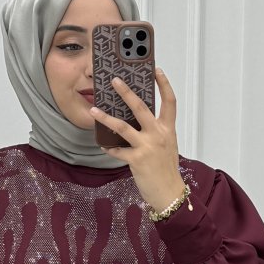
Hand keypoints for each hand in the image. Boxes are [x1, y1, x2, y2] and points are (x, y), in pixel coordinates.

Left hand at [90, 67, 184, 211]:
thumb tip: (139, 120)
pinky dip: (109, 148)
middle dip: (126, 91)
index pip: (169, 101)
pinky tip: (103, 145)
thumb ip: (156, 132)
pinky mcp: (136, 160)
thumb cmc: (167, 170)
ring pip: (123, 126)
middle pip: (141, 107)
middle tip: (114, 80)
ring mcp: (147, 147)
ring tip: (93, 110)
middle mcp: (158, 134)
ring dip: (106, 117)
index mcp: (168, 129)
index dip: (164, 84)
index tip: (157, 70)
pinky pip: (118, 151)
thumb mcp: (166, 146)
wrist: (169, 193)